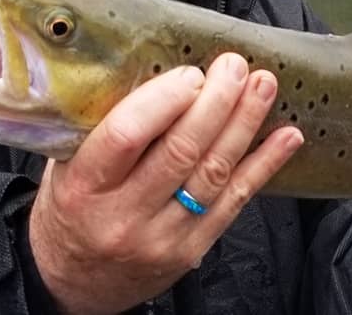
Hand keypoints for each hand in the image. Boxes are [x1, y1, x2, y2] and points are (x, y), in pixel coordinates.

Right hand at [27, 53, 303, 314]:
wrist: (73, 284)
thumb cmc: (71, 210)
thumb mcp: (66, 167)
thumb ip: (100, 128)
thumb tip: (155, 73)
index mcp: (83, 186)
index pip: (126, 136)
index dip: (164, 100)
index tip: (190, 74)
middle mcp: (122, 215)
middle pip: (180, 152)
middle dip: (216, 103)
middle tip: (235, 67)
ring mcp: (161, 237)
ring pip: (213, 175)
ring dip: (244, 125)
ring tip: (263, 87)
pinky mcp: (191, 250)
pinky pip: (235, 202)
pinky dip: (263, 165)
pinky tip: (285, 138)